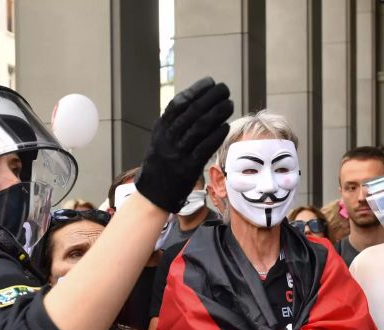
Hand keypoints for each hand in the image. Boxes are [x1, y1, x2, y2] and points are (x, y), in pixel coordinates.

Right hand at [136, 77, 233, 212]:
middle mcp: (168, 139)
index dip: (195, 91)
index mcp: (161, 129)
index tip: (210, 82)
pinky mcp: (187, 169)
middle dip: (210, 98)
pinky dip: (215, 136)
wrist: (153, 194)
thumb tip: (197, 102)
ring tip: (229, 104)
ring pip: (199, 129)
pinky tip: (226, 126)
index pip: (179, 104)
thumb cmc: (162, 163)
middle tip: (224, 89)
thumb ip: (175, 124)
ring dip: (216, 114)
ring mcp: (177, 154)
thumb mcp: (162, 140)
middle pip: (191, 113)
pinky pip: (204, 149)